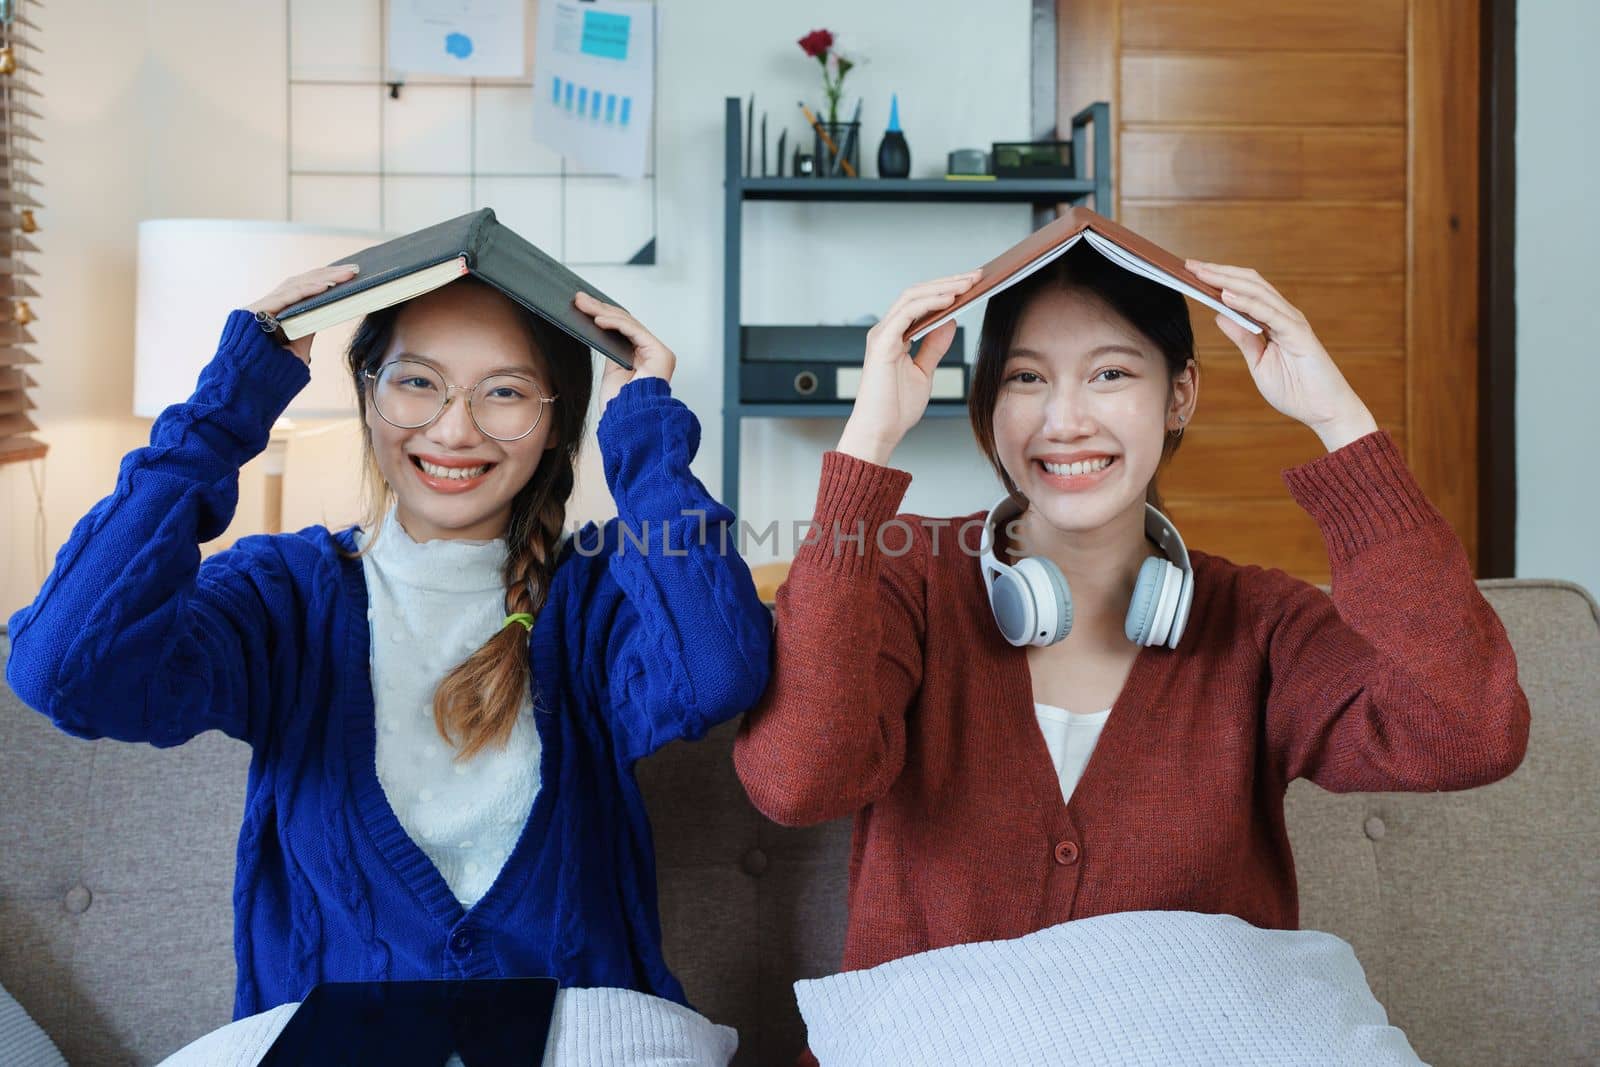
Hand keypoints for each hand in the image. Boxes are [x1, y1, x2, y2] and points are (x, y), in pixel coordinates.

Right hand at [245, 264, 359, 363]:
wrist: (248, 388)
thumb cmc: (273, 372)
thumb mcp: (298, 346)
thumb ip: (307, 327)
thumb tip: (326, 312)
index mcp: (277, 311)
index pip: (304, 289)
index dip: (325, 279)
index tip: (349, 274)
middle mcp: (268, 305)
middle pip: (301, 282)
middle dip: (329, 274)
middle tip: (355, 269)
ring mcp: (260, 306)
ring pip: (295, 285)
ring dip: (323, 278)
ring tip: (346, 274)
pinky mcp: (254, 311)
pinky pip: (286, 297)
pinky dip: (307, 290)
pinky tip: (327, 286)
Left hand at [574, 291, 676, 410]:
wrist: (628, 424)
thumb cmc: (619, 407)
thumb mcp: (611, 373)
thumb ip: (611, 351)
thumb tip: (598, 329)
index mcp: (643, 358)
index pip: (623, 330)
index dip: (603, 316)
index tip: (583, 307)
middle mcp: (653, 353)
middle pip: (625, 324)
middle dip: (600, 309)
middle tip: (579, 299)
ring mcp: (658, 352)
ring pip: (628, 323)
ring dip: (603, 312)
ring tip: (583, 304)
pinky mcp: (660, 353)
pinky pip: (634, 331)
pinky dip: (615, 323)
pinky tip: (598, 319)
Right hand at [835, 271, 980, 465]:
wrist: (880, 431)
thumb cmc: (895, 408)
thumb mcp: (924, 372)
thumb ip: (934, 346)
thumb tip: (950, 321)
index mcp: (894, 336)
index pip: (919, 302)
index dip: (945, 289)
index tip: (971, 284)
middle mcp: (886, 331)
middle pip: (917, 293)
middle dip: (948, 282)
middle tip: (976, 277)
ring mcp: (882, 335)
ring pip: (912, 297)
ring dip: (942, 287)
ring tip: (967, 284)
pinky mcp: (882, 344)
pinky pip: (906, 313)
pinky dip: (928, 303)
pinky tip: (949, 300)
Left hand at [1186, 260, 1377, 451]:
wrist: (1323, 410)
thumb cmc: (1295, 388)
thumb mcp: (1258, 362)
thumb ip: (1243, 338)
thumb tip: (1220, 315)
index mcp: (1272, 320)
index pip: (1243, 290)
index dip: (1219, 279)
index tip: (1192, 272)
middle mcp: (1283, 314)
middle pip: (1249, 283)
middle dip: (1218, 272)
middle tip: (1190, 265)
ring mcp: (1291, 321)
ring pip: (1257, 292)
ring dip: (1227, 281)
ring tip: (1202, 273)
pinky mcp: (1298, 334)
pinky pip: (1269, 313)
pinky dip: (1247, 303)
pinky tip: (1226, 296)